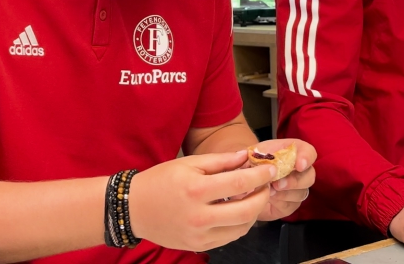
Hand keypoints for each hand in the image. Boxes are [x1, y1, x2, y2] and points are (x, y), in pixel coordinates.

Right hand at [130, 150, 274, 251]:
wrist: (133, 209)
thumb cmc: (159, 181)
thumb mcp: (187, 163)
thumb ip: (219, 161)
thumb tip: (246, 157)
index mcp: (195, 190)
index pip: (239, 183)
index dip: (259, 176)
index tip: (270, 169)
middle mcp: (199, 216)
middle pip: (246, 211)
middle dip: (262, 197)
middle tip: (266, 186)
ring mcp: (199, 235)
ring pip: (241, 228)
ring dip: (253, 212)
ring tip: (252, 197)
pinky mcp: (198, 247)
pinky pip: (228, 237)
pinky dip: (238, 224)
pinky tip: (236, 211)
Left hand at [251, 139, 316, 220]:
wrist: (245, 182)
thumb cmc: (252, 163)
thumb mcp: (252, 155)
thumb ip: (257, 154)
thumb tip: (257, 156)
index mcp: (292, 153)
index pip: (309, 152)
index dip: (306, 157)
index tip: (299, 165)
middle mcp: (299, 171)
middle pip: (309, 176)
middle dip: (295, 181)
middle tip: (278, 184)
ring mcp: (297, 189)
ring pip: (301, 193)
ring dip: (285, 193)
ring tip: (269, 191)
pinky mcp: (290, 205)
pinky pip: (290, 205)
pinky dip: (279, 202)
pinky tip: (269, 198)